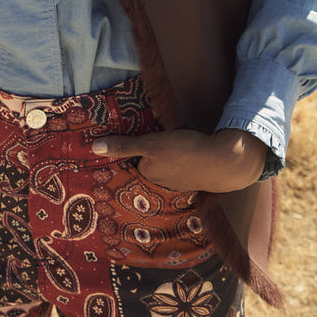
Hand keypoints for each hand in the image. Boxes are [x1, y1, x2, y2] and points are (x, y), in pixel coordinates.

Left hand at [91, 127, 267, 193]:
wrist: (221, 162)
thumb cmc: (183, 152)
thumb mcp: (150, 144)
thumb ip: (124, 146)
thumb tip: (94, 148)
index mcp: (149, 173)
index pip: (136, 157)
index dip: (138, 145)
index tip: (142, 135)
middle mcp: (162, 182)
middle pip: (151, 161)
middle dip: (154, 151)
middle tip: (160, 134)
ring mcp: (180, 181)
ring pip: (168, 164)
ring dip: (170, 155)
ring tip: (176, 141)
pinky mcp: (195, 177)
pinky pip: (184, 166)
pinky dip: (185, 158)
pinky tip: (190, 150)